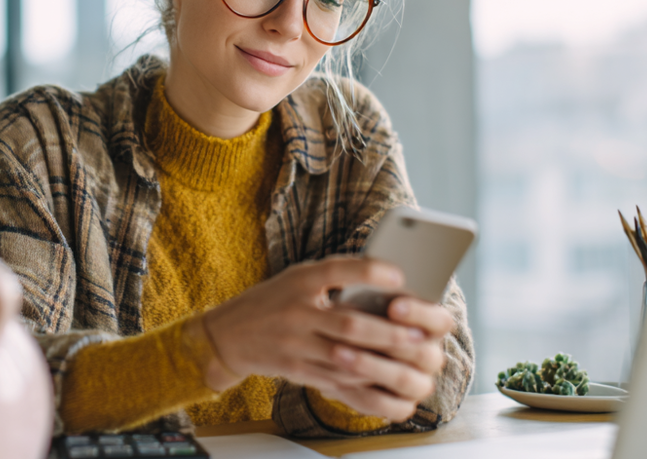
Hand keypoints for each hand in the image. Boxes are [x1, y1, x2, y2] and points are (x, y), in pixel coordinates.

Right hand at [202, 257, 423, 399]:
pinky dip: (362, 377)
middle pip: (348, 324)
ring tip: (408, 358)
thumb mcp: (297, 278)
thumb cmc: (274, 301)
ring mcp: (295, 344)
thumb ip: (334, 276)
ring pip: (345, 356)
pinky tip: (384, 375)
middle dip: (388, 332)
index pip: (336, 270)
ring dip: (381, 359)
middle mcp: (296, 312)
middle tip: (418, 334)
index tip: (399, 276)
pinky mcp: (295, 369)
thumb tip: (386, 279)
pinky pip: (334, 377)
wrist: (229, 335)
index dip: (368, 272)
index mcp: (300, 281)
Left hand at [318, 297, 454, 419]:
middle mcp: (431, 357)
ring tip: (337, 353)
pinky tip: (338, 382)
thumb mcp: (371, 301)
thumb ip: (376, 297)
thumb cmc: (364, 315)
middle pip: (423, 353)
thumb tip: (367, 286)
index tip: (393, 306)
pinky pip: (388, 407)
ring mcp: (419, 384)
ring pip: (404, 379)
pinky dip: (362, 394)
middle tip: (355, 328)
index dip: (420, 314)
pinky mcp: (403, 406)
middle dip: (390, 341)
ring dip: (369, 366)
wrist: (347, 349)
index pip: (441, 321)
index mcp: (434, 328)